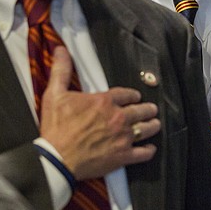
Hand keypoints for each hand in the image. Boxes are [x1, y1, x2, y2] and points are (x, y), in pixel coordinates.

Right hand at [39, 47, 160, 180]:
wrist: (57, 158)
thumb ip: (61, 70)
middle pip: (140, 110)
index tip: (135, 96)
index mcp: (104, 101)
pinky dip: (149, 150)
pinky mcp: (122, 156)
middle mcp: (117, 118)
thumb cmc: (55, 128)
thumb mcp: (55, 94)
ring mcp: (122, 138)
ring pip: (146, 129)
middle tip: (151, 109)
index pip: (126, 94)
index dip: (132, 94)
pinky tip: (150, 148)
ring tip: (155, 124)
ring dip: (152, 125)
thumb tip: (60, 51)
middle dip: (147, 109)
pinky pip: (143, 153)